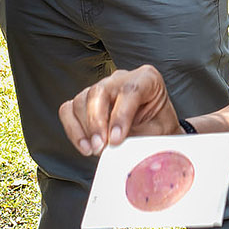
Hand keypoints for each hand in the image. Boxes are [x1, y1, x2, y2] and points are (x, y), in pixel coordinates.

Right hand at [59, 65, 179, 154]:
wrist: (156, 134)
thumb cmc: (159, 130)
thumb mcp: (157, 132)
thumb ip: (138, 135)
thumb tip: (116, 144)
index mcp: (146, 78)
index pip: (130, 90)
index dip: (120, 116)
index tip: (116, 140)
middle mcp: (121, 78)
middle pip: (99, 91)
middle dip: (97, 122)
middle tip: (100, 146)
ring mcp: (101, 88)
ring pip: (81, 100)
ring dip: (84, 129)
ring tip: (94, 149)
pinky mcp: (85, 101)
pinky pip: (68, 110)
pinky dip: (73, 129)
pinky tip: (84, 146)